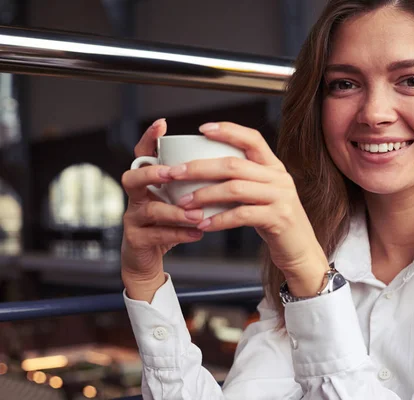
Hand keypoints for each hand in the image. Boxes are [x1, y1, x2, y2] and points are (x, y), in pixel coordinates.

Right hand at [120, 119, 205, 301]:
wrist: (150, 261)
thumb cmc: (169, 225)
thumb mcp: (179, 201)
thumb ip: (192, 184)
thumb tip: (226, 163)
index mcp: (148, 183)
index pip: (144, 155)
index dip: (149, 139)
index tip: (162, 124)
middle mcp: (137, 197)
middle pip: (133, 178)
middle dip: (152, 173)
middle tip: (173, 174)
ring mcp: (133, 218)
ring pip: (148, 209)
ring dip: (174, 211)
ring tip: (197, 215)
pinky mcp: (136, 240)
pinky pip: (156, 235)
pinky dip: (179, 233)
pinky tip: (197, 233)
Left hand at [171, 122, 329, 295]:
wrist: (301, 251)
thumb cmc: (274, 222)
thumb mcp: (262, 195)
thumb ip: (243, 181)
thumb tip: (202, 171)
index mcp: (274, 167)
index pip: (252, 139)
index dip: (228, 130)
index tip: (202, 129)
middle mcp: (279, 178)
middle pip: (234, 164)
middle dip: (199, 168)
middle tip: (174, 173)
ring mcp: (281, 198)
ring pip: (235, 189)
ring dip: (204, 195)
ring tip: (183, 204)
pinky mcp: (278, 219)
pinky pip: (242, 215)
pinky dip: (219, 219)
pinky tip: (203, 224)